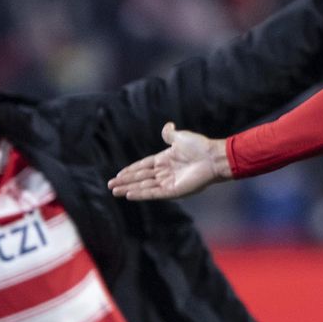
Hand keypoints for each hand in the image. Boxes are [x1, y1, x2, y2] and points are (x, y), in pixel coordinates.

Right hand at [108, 122, 231, 200]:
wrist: (212, 158)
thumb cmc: (199, 147)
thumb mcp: (180, 137)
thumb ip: (170, 134)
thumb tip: (167, 126)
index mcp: (164, 159)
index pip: (143, 166)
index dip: (130, 170)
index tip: (118, 175)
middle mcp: (164, 172)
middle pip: (140, 178)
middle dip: (125, 182)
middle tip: (110, 186)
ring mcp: (168, 182)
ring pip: (143, 187)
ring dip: (129, 189)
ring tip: (115, 192)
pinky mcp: (173, 191)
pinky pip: (153, 193)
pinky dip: (141, 194)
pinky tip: (129, 195)